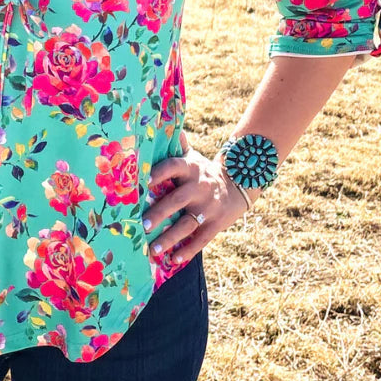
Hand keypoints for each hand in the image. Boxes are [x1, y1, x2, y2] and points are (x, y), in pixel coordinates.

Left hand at [143, 129, 251, 264]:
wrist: (238, 185)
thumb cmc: (202, 171)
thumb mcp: (191, 156)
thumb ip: (175, 144)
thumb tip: (158, 120)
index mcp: (189, 167)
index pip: (172, 166)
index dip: (158, 173)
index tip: (142, 182)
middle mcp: (198, 186)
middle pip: (177, 200)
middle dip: (160, 212)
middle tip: (142, 224)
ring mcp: (208, 206)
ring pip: (188, 223)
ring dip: (170, 237)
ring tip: (153, 248)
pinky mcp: (216, 223)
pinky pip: (201, 239)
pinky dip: (187, 251)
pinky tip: (173, 260)